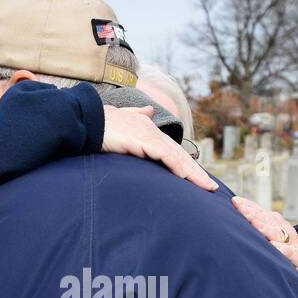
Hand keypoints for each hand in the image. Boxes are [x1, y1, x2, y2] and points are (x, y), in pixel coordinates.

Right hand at [102, 105, 216, 190]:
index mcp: (148, 127)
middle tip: (210, 187)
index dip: (186, 164)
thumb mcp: (123, 119)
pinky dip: (177, 167)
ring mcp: (149, 134)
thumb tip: (149, 109)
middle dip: (196, 172)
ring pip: (177, 157)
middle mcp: (152, 129)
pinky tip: (186, 178)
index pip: (172, 149)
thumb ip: (137, 114)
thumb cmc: (101, 123)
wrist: (87, 120)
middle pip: (180, 154)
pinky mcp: (144, 140)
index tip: (197, 178)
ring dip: (193, 174)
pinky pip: (165, 156)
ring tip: (206, 187)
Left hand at [231, 196, 297, 283]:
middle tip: (238, 206)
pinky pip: (289, 251)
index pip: (259, 211)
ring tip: (253, 223)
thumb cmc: (285, 246)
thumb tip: (234, 218)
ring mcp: (291, 241)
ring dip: (264, 227)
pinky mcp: (297, 255)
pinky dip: (281, 248)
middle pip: (265, 219)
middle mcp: (282, 228)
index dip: (248, 205)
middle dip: (251, 212)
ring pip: (276, 232)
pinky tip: (273, 246)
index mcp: (274, 223)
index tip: (234, 200)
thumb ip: (257, 226)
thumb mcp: (272, 234)